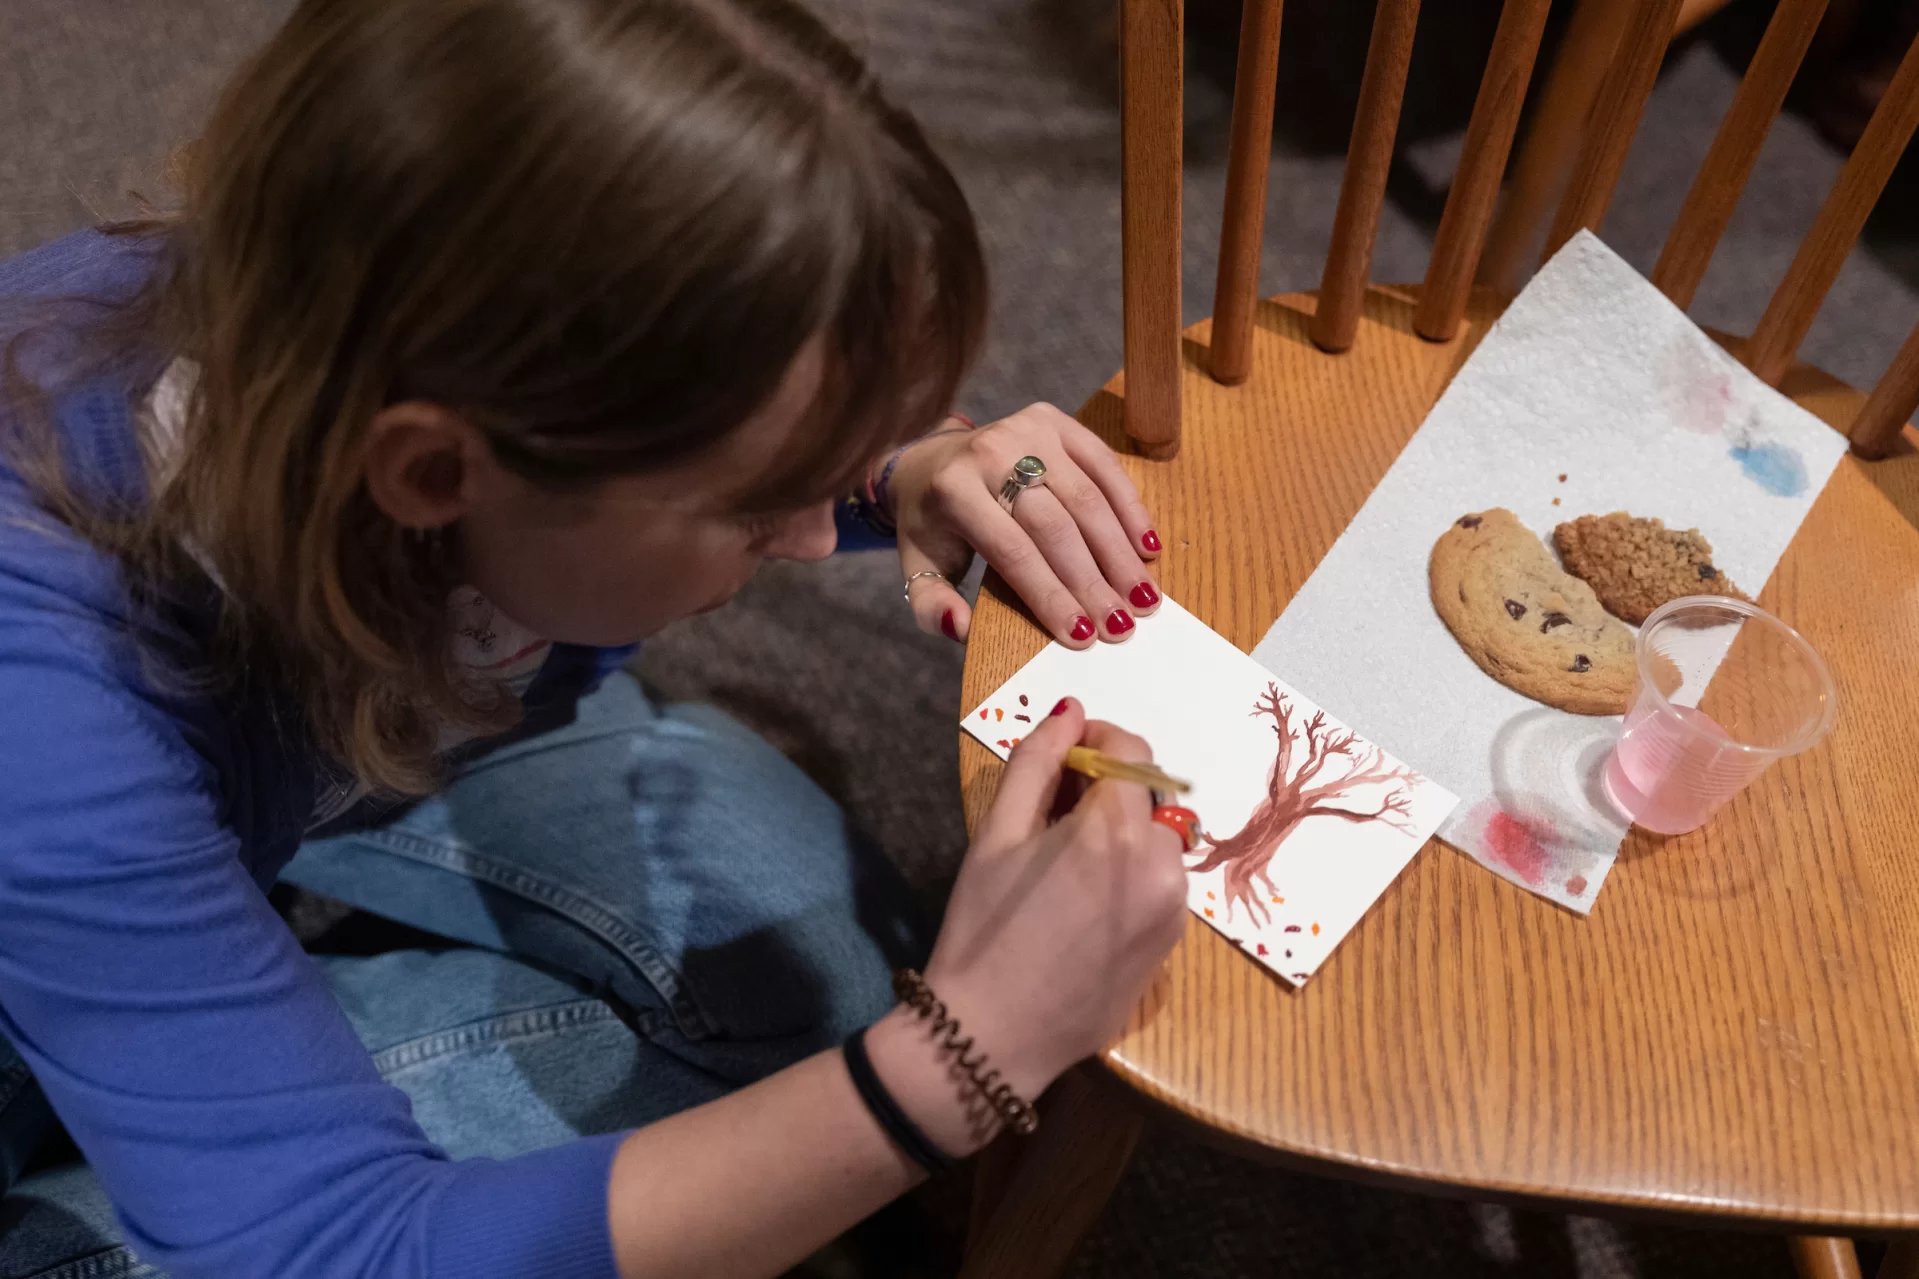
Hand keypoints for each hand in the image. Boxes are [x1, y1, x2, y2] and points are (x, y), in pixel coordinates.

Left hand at [887, 403, 1162, 646]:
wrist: (932, 461)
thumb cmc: (935, 525)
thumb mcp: (918, 568)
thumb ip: (932, 606)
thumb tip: (963, 629)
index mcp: (953, 491)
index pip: (1013, 551)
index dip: (1051, 594)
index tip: (1082, 635)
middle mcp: (991, 452)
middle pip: (1056, 525)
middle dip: (1093, 581)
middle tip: (1122, 626)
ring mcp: (1027, 430)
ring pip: (1087, 498)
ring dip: (1120, 553)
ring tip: (1144, 597)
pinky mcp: (1055, 420)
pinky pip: (1104, 465)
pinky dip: (1130, 508)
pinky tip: (1147, 548)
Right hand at [897, 700, 1186, 1146]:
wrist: (991, 1036)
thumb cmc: (983, 929)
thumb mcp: (996, 835)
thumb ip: (1037, 761)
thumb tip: (1071, 712)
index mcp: (1115, 833)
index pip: (1134, 751)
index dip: (1098, 742)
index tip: (1064, 757)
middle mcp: (1160, 867)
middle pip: (1148, 797)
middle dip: (1108, 792)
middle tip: (1052, 815)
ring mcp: (1174, 911)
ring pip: (1157, 842)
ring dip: (1121, 835)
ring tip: (1064, 866)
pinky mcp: (1172, 947)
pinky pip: (1159, 886)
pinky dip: (1131, 877)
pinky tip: (1082, 908)